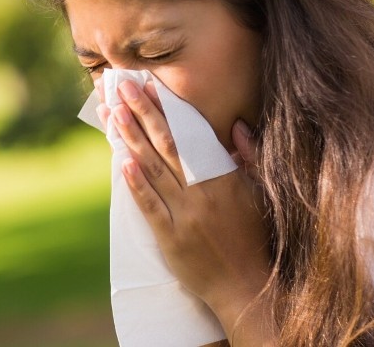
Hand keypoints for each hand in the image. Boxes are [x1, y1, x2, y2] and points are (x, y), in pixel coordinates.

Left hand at [108, 79, 272, 339]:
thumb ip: (250, 157)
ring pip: (153, 169)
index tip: (149, 86)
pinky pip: (151, 207)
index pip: (190, 134)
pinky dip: (137, 184)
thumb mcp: (259, 193)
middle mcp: (204, 192)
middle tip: (122, 86)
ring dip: (131, 139)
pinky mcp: (171, 238)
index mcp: (225, 177)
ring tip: (114, 112)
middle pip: (167, 144)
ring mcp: (186, 215)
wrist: (247, 287)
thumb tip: (238, 126)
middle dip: (142, 112)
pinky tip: (122, 162)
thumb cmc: (254, 237)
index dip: (167, 109)